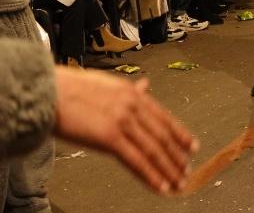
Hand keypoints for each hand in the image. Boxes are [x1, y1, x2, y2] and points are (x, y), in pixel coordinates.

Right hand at [53, 68, 197, 194]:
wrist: (46, 90)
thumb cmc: (68, 88)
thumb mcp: (106, 83)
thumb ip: (128, 89)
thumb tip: (145, 86)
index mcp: (133, 93)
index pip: (165, 117)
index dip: (181, 134)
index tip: (191, 146)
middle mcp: (133, 105)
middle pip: (163, 136)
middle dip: (177, 156)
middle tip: (186, 170)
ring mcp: (123, 121)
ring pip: (154, 150)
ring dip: (168, 169)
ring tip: (177, 182)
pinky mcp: (110, 137)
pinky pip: (137, 160)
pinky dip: (152, 175)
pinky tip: (161, 186)